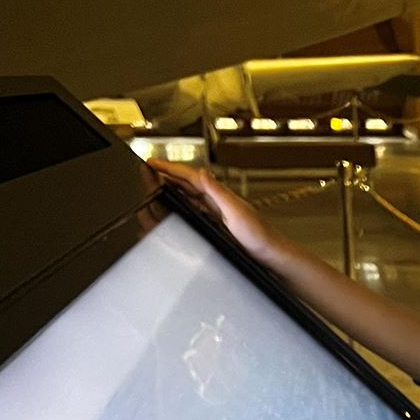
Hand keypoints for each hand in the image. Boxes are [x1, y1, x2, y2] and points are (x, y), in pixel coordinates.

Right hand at [148, 159, 287, 265]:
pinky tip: (178, 209)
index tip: (151, 163)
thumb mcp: (235, 212)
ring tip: (156, 185)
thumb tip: (203, 172)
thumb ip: (218, 192)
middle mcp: (218, 201)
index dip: (170, 169)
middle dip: (168, 176)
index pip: (190, 177)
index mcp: (220, 195)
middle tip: (148, 171)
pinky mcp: (220, 225)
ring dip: (174, 190)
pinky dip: (183, 206)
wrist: (272, 255)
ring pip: (190, 197)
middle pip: (187, 184)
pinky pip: (195, 211)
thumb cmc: (259, 236)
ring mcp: (219, 213)